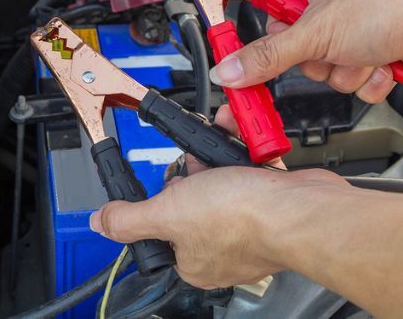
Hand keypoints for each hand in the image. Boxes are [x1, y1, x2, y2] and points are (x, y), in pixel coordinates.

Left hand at [89, 105, 347, 288]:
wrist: (302, 208)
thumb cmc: (244, 219)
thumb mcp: (168, 212)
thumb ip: (130, 219)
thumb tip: (100, 223)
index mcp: (193, 259)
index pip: (163, 229)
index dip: (162, 200)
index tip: (168, 184)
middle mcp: (221, 246)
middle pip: (193, 201)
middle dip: (193, 171)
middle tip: (195, 162)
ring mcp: (249, 225)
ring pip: (222, 182)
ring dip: (217, 156)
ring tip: (218, 145)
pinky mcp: (271, 204)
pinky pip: (249, 173)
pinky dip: (244, 154)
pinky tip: (241, 142)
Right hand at [209, 0, 402, 102]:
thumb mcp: (317, 31)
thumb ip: (269, 55)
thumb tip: (230, 69)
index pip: (276, 15)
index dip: (276, 40)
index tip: (269, 57)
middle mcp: (340, 0)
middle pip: (305, 51)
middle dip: (323, 61)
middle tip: (334, 50)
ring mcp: (365, 26)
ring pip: (335, 70)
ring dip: (351, 71)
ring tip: (369, 52)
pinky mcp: (387, 49)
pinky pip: (362, 79)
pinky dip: (374, 79)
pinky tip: (388, 63)